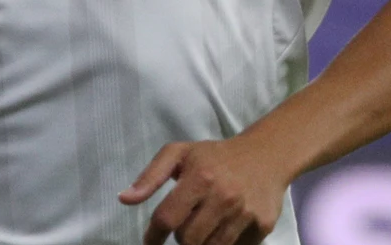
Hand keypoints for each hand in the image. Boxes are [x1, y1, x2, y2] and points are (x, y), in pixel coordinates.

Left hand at [120, 138, 286, 244]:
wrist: (266, 155)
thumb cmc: (215, 156)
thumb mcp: (179, 153)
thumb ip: (150, 176)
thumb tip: (124, 199)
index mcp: (200, 177)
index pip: (166, 219)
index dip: (153, 236)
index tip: (151, 240)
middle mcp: (223, 197)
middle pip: (187, 240)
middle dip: (180, 238)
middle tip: (184, 225)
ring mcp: (245, 214)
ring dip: (201, 243)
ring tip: (202, 227)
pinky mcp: (263, 226)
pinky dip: (226, 244)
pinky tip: (225, 227)